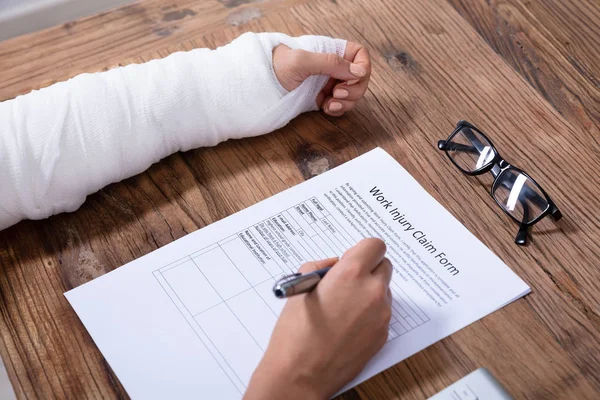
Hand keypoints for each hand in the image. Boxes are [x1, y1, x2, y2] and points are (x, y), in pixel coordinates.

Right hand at [244, 238, 391, 399]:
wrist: (300, 373)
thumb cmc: (295, 332)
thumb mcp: (300, 285)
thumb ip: (322, 266)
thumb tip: (335, 264)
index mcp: (350, 274)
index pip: (375, 245)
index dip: (363, 250)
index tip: (354, 257)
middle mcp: (371, 291)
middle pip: (385, 265)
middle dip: (368, 269)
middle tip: (347, 281)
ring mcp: (381, 315)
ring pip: (383, 290)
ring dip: (369, 292)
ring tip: (342, 307)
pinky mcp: (383, 334)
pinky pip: (382, 313)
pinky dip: (369, 313)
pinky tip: (347, 324)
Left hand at [273, 41, 371, 115]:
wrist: (260, 86)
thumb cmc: (275, 67)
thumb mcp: (302, 61)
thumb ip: (331, 63)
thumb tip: (359, 71)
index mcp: (330, 51)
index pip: (359, 55)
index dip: (362, 67)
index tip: (352, 78)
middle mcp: (332, 67)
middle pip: (359, 78)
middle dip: (354, 89)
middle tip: (337, 94)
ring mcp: (328, 84)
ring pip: (352, 94)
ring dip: (346, 103)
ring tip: (329, 104)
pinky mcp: (322, 98)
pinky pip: (341, 105)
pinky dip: (338, 110)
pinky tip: (326, 109)